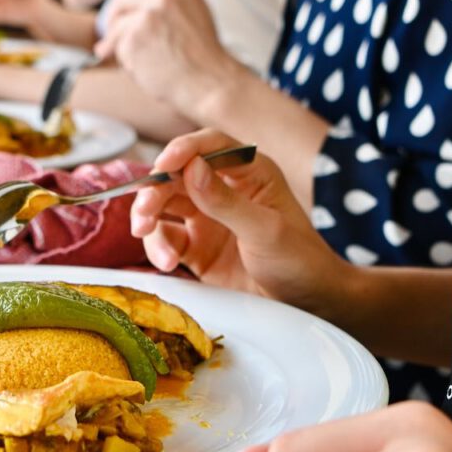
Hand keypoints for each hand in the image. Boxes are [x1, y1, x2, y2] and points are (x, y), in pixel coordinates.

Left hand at [95, 0, 241, 117]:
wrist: (211, 84)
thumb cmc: (202, 59)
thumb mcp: (195, 16)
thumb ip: (169, 3)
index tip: (124, 10)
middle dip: (113, 17)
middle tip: (110, 35)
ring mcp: (148, 15)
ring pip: (118, 26)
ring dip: (118, 44)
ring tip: (131, 61)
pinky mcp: (134, 36)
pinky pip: (117, 47)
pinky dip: (125, 61)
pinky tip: (142, 71)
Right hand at [131, 128, 345, 305]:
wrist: (306, 305)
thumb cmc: (300, 260)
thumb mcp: (266, 230)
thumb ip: (226, 201)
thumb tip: (191, 169)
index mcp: (249, 172)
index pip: (210, 146)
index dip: (183, 150)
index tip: (164, 164)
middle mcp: (223, 188)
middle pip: (176, 175)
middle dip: (155, 190)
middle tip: (144, 212)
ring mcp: (206, 217)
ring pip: (164, 204)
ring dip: (148, 216)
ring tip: (144, 234)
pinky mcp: (195, 247)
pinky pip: (165, 238)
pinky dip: (158, 247)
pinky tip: (167, 263)